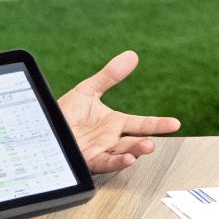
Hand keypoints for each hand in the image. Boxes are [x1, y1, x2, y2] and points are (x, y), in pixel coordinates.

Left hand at [58, 50, 181, 173]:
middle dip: (145, 142)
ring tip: (146, 147)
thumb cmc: (65, 112)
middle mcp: (110, 139)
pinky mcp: (88, 160)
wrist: (42, 126)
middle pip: (134, 141)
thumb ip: (110, 75)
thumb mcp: (88, 90)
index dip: (158, 124)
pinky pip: (105, 163)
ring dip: (135, 151)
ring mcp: (100, 151)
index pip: (141, 124)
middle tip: (155, 141)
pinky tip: (128, 159)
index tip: (175, 123)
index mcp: (114, 124)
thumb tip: (132, 55)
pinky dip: (117, 162)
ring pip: (122, 153)